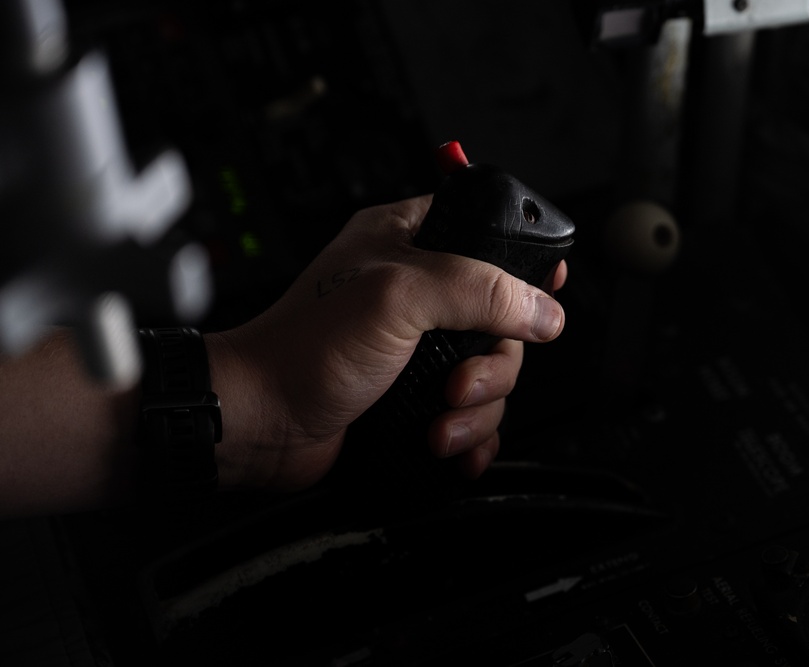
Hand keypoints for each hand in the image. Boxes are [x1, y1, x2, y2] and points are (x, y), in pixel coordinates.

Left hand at [208, 195, 566, 490]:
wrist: (263, 423)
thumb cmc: (304, 347)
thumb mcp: (400, 296)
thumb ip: (481, 291)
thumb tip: (543, 309)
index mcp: (409, 241)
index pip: (487, 233)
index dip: (521, 262)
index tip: (544, 288)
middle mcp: (419, 293)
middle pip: (502, 320)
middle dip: (493, 364)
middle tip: (456, 382)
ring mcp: (419, 347)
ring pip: (492, 372)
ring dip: (478, 407)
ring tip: (442, 420)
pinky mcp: (416, 394)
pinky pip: (473, 412)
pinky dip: (472, 432)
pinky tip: (454, 444)